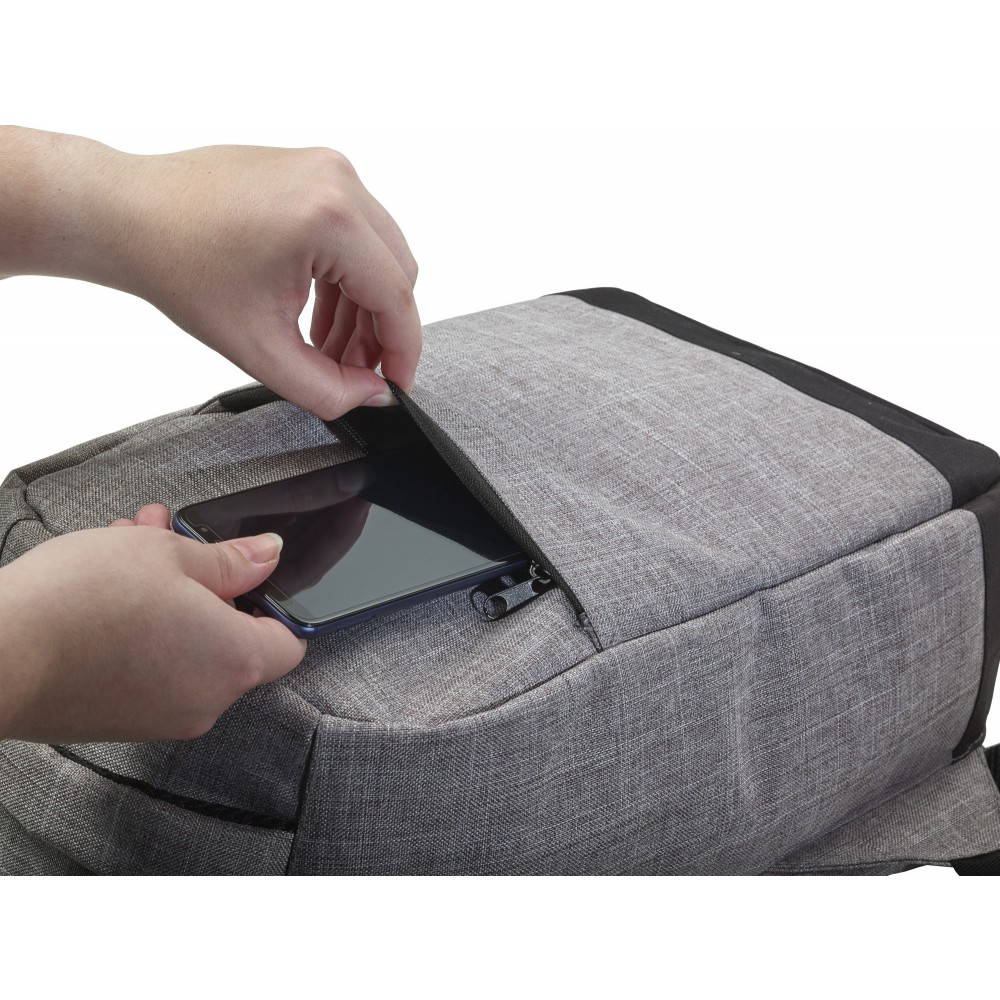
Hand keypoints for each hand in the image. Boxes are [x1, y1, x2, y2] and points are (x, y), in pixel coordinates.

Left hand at [0, 129, 420, 419]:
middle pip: (395, 274)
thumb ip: (327, 389)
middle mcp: (337, 181)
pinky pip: (355, 234)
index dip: (402, 352)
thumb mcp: (258, 348)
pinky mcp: (313, 171)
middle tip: (354, 372)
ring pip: (378, 256)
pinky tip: (315, 314)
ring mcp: (327, 168)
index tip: (395, 385)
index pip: (396, 297)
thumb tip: (370, 395)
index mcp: (329, 217)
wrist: (127, 214)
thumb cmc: (174, 262)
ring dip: (361, 307)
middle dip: (380, 331)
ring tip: (326, 349)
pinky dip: (344, 278)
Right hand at [0, 505, 304, 743]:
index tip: (249, 576)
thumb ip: (229, 558)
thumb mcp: (166, 553)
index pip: (287, 642)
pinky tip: (104, 590)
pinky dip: (140, 630)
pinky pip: (150, 669)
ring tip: (126, 548)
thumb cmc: (78, 604)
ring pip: (184, 646)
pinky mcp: (120, 721)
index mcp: (234, 661)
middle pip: (229, 638)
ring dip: (165, 596)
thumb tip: (267, 556)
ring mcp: (161, 717)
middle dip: (202, 581)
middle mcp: (206, 701)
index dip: (274, 604)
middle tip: (171, 541)